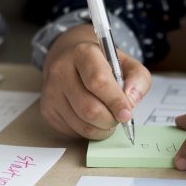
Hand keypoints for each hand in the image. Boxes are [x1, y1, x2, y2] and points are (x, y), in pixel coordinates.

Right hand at [41, 24, 150, 138]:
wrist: (72, 61)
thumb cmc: (103, 65)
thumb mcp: (127, 64)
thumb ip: (138, 79)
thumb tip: (130, 102)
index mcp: (83, 53)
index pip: (98, 82)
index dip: (115, 101)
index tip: (127, 114)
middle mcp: (61, 70)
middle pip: (89, 108)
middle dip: (110, 119)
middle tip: (119, 118)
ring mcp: (50, 92)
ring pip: (82, 125)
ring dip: (102, 129)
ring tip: (108, 118)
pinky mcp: (47, 110)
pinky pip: (73, 132)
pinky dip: (89, 131)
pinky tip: (92, 119)